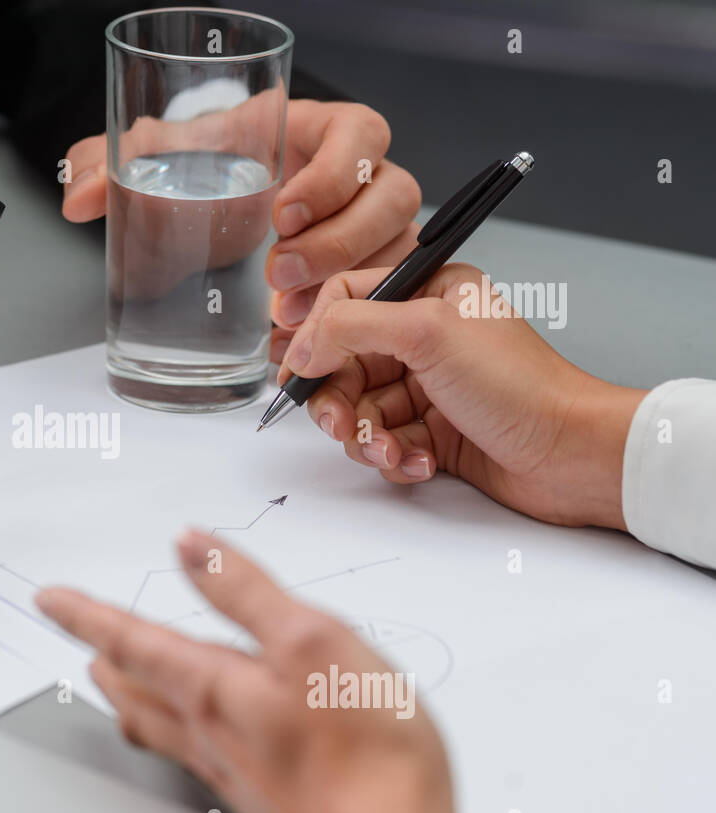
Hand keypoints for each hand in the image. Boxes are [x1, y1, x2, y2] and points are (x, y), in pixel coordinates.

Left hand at [36, 530, 454, 812]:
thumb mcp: (310, 642)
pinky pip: (193, 754)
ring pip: (159, 726)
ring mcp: (233, 771)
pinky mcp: (262, 799)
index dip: (86, 614)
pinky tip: (193, 737)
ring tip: (117, 682)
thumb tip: (191, 547)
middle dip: (104, 660)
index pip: (131, 640)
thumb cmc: (365, 756)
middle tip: (81, 641)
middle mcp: (210, 733)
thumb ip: (245, 591)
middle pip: (136, 690)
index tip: (49, 599)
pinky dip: (172, 730)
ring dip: (130, 697)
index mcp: (214, 688)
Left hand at [61, 98, 420, 316]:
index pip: (361, 133)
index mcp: (320, 131)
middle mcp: (358, 176)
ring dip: (348, 284)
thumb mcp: (162, 156)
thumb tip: (77, 193)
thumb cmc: (207, 170)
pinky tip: (297, 334)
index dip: (335, 173)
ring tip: (288, 311)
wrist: (212, 213)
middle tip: (279, 271)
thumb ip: (111, 163)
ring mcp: (370, 227)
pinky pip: (384, 295)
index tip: (284, 212)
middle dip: (340, 241)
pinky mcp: (367, 272)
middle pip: (392, 197)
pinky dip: (349, 319)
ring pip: (396, 250)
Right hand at [281, 263, 645, 528]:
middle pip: (341, 364)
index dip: (316, 337)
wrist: (569, 454)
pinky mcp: (431, 431)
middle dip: (338, 401)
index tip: (305, 370)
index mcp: (428, 294)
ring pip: (358, 410)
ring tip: (392, 450)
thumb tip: (301, 345)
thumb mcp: (427, 333)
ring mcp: (426, 386)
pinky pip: (383, 442)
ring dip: (367, 437)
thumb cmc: (521, 387)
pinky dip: (394, 457)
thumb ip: (351, 326)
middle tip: (344, 423)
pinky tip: (422, 461)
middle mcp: (423, 337)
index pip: (344, 301)